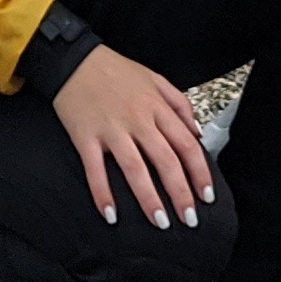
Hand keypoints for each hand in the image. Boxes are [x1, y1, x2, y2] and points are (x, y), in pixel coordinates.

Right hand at [51, 42, 213, 231]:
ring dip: (149, 199)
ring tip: (159, 222)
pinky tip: (111, 215)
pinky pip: (96, 170)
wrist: (73, 59)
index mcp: (157, 107)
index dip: (200, 173)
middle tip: (189, 219)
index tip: (207, 196)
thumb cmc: (115, 70)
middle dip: (180, 194)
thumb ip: (179, 105)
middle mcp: (138, 120)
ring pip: (135, 169)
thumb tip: (197, 133)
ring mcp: (111, 129)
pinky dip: (103, 194)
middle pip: (166, 161)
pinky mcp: (85, 137)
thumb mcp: (155, 79)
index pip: (187, 145)